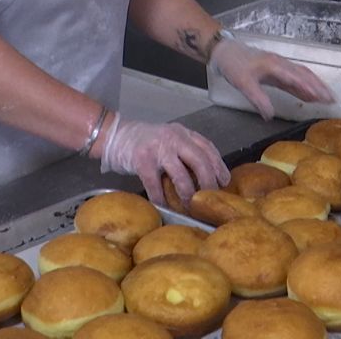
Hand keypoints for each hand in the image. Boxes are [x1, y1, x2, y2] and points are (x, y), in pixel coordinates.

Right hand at [99, 115, 229, 206]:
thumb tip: (206, 177)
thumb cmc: (145, 142)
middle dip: (208, 182)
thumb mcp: (170, 140)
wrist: (115, 135)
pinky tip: (164, 208)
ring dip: (188, 194)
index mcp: (183, 133)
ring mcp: (158, 148)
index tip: (224, 182)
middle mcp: (174, 137)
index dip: (219, 166)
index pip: (208, 148)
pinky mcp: (142, 159)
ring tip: (190, 206)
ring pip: (181, 175)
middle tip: (209, 198)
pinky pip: (155, 184)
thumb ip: (185, 151)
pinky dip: (161, 199)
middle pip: (200, 161)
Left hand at [209, 37, 334, 119]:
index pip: (297, 78)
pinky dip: (304, 86)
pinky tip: (309, 95)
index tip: (322, 98)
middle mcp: (281, 64)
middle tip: (333, 100)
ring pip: (302, 75)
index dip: (310, 88)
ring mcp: (279, 66)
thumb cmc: (233, 64)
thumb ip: (258, 99)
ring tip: (327, 98)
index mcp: (275, 65)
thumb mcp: (243, 83)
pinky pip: (294, 78)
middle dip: (319, 87)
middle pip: (305, 75)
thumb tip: (270, 116)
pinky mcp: (276, 70)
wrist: (224, 51)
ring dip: (315, 86)